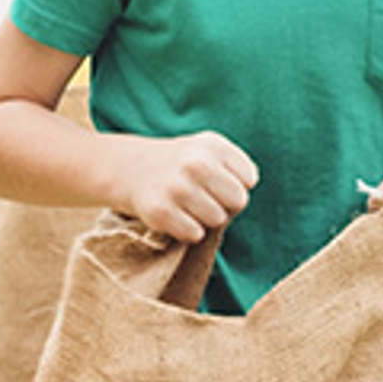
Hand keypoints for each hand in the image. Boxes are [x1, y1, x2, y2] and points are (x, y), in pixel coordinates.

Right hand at [107, 130, 257, 245]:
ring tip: (190, 206)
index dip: (237, 186)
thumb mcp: (211, 149)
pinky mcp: (160, 211)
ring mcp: (177, 188)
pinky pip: (195, 235)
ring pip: (218, 220)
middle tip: (207, 199)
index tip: (219, 183)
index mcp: (213, 146)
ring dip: (207, 219)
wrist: (133, 169)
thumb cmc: (183, 163)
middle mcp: (196, 163)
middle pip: (238, 202)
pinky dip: (189, 231)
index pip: (249, 180)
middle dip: (226, 205)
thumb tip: (244, 193)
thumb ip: (238, 166)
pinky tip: (177, 216)